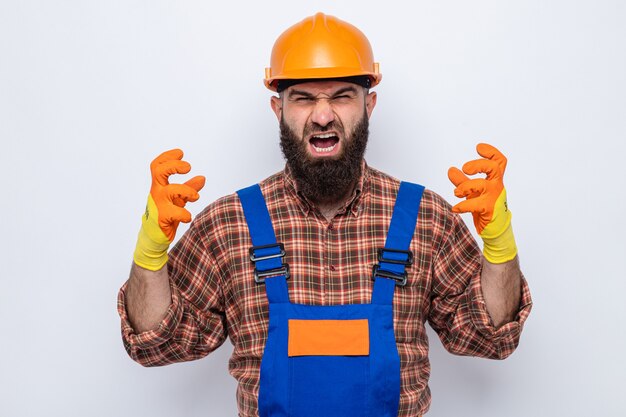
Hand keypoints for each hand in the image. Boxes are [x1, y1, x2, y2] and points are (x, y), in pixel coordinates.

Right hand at [134, 149, 205, 269]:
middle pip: (159, 172)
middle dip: (174, 166)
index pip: (157, 166)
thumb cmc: (166, 214)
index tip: (180, 153)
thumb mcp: (179, 199)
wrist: (155, 237)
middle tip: (188, 167)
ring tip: (196, 197)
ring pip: (170, 190)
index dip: (167, 157)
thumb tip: (202, 177)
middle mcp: (156, 193)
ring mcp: (158, 205)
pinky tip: (187, 217)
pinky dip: (185, 214)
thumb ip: (189, 188)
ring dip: (187, 190)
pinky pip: (175, 212)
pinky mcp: (162, 218)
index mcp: (159, 186)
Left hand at [448, 143, 515, 262]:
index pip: (499, 161)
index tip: (478, 147)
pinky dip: (462, 206)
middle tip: (465, 169)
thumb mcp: (472, 192)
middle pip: (493, 168)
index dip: (491, 152)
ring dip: (465, 187)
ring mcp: (494, 198)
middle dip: (478, 165)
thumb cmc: (485, 207)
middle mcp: (497, 186)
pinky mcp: (489, 210)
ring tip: (456, 193)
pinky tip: (455, 209)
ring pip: (482, 185)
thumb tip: (451, 169)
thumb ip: (462, 181)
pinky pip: (475, 204)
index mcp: (494, 180)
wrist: (494, 230)